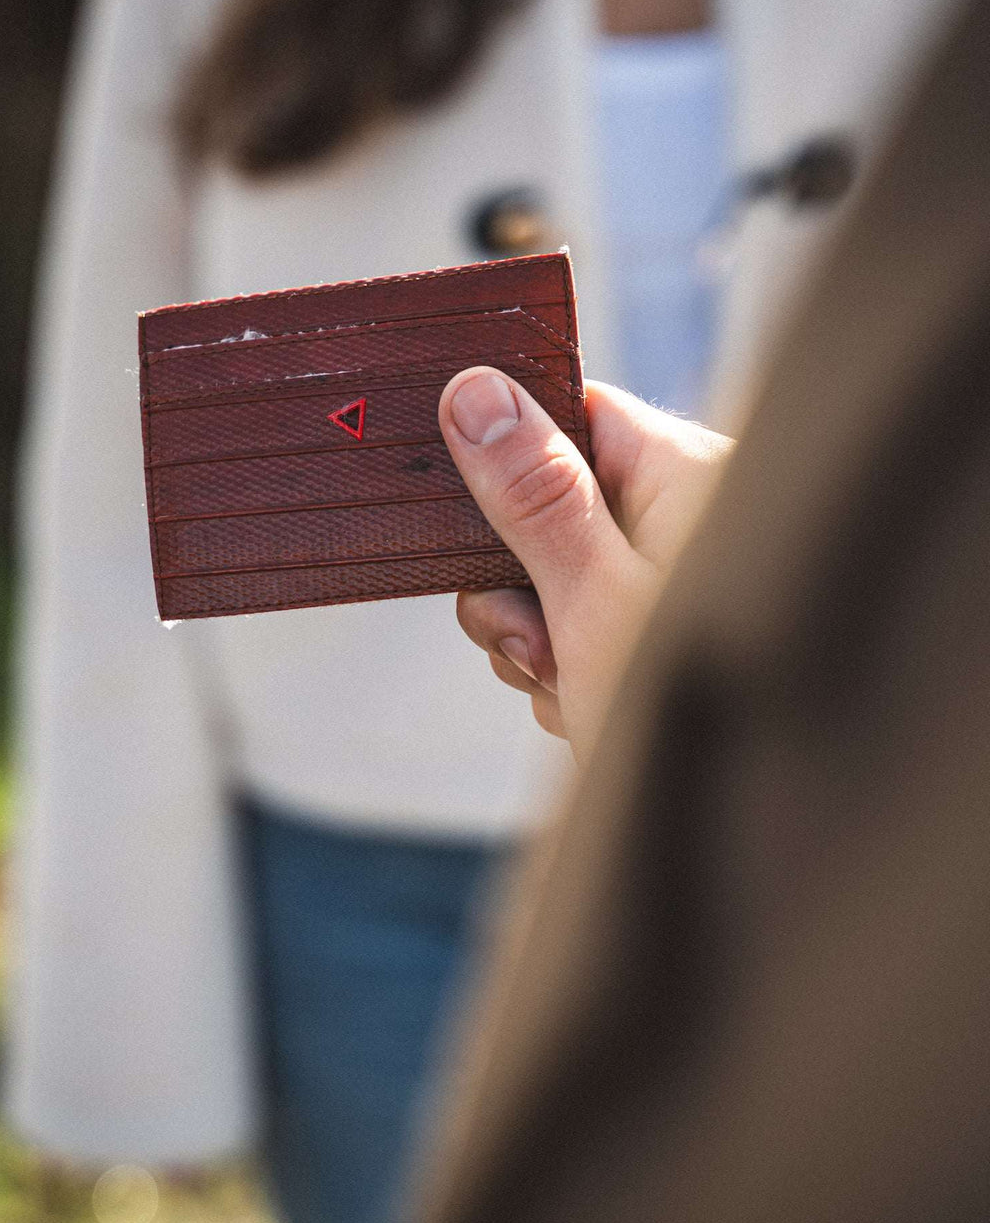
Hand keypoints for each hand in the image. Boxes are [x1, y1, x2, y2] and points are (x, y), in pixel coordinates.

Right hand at [439, 367, 732, 757]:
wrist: (757, 829)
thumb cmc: (703, 714)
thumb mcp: (594, 597)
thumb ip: (534, 495)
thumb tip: (476, 393)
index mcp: (686, 476)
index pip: (572, 413)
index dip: (506, 453)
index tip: (464, 505)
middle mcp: (682, 518)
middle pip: (547, 505)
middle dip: (517, 581)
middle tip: (538, 640)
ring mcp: (667, 579)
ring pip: (550, 577)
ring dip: (536, 637)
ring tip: (572, 684)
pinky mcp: (652, 631)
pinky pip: (576, 626)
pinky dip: (564, 667)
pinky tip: (587, 705)